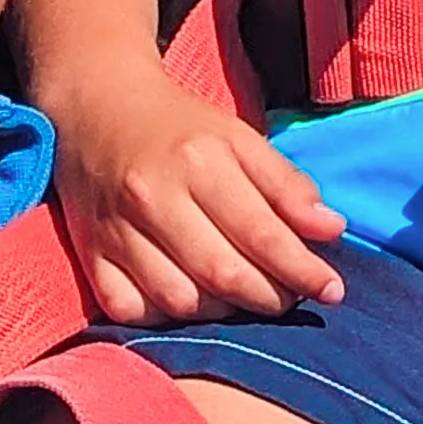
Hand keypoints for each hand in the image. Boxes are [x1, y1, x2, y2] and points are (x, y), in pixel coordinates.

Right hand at [43, 54, 345, 323]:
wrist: (97, 106)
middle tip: (293, 299)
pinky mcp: (90, 253)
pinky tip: (190, 300)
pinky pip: (131, 310)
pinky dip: (165, 317)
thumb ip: (285, 183)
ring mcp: (116, 229)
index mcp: (198, 160)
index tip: (333, 289)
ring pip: (180, 300)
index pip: (261, 233)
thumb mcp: (237, 137)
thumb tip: (332, 230)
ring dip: (223, 311)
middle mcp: (154, 196)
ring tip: (245, 297)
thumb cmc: (178, 126)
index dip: (303, 270)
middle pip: (223, 273)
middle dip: (270, 297)